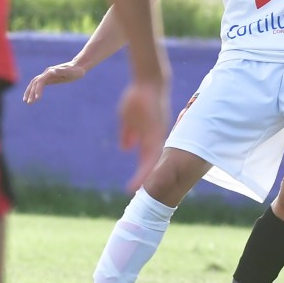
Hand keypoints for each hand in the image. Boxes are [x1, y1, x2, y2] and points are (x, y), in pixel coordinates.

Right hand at [22, 60, 85, 103]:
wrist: (78, 66)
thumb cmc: (76, 71)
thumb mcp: (71, 72)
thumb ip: (61, 71)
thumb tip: (51, 71)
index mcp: (51, 72)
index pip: (40, 81)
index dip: (38, 89)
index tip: (37, 99)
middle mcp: (47, 72)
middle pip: (35, 82)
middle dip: (30, 92)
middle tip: (29, 103)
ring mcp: (47, 75)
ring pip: (34, 83)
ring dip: (29, 92)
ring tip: (26, 102)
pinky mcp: (48, 78)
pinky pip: (38, 84)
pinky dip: (34, 90)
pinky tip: (33, 97)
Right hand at [117, 77, 169, 191]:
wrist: (148, 82)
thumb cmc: (138, 98)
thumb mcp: (128, 119)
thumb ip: (128, 134)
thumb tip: (125, 148)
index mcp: (151, 139)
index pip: (148, 162)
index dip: (142, 175)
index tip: (135, 190)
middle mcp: (157, 141)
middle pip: (152, 167)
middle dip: (146, 184)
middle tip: (138, 200)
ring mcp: (158, 138)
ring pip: (153, 166)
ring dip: (145, 181)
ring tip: (136, 195)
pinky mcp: (156, 134)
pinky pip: (152, 157)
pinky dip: (144, 171)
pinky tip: (139, 181)